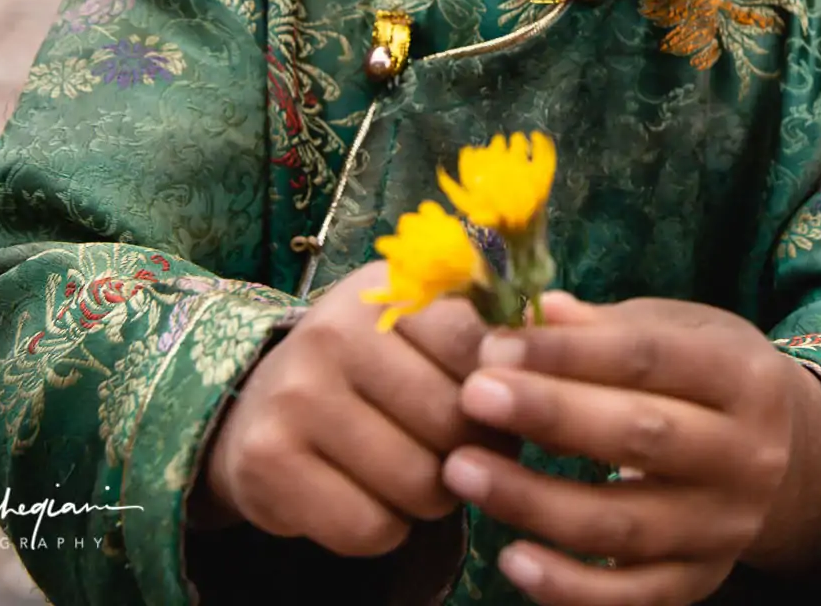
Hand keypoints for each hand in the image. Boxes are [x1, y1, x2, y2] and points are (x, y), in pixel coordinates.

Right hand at [195, 259, 503, 555]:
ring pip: (419, 483)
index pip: (481, 348)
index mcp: (389, 291)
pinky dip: (383, 528)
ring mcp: (295, 395)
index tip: (492, 404)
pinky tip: (365, 497)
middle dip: (470, 453)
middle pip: (456, 423)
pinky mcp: (267, 462)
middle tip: (450, 449)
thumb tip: (566, 317)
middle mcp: (335, 331)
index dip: (504, 394)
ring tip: (410, 472)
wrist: (254, 407)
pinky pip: (370, 527)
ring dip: (431, 498)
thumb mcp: (425, 330)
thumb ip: (497, 326)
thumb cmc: (373, 372)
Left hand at [438, 295, 820, 605]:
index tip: (494, 347)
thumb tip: (531, 311)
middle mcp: (747, 455)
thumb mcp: (678, 333)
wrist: (786, 461)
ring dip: (535, 501)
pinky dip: (568, 587)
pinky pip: (629, 597)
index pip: (650, 358)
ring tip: (462, 470)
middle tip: (471, 396)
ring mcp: (724, 527)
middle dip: (549, 415)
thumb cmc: (706, 380)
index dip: (569, 352)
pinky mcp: (698, 582)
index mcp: (743, 377)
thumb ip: (606, 326)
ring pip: (624, 523)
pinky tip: (511, 559)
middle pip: (640, 435)